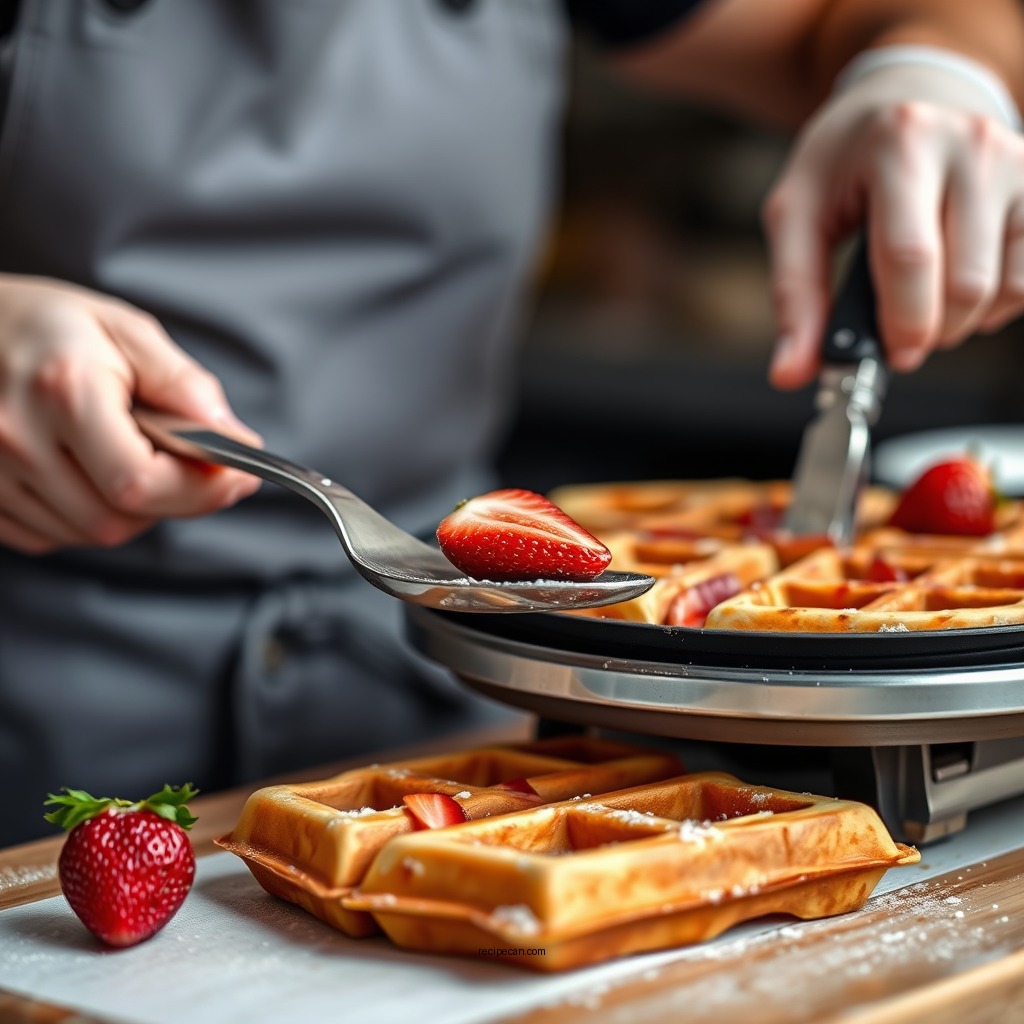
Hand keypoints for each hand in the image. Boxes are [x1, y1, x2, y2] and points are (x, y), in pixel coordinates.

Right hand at [0, 274, 260, 553]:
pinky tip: (91, 472)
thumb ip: (183, 385)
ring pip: (88, 533)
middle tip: (192, 465)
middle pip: (117, 519)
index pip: (140, 480)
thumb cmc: (50, 325)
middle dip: (172, 500)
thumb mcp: (127, 331)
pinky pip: (52, 535)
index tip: (238, 475)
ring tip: (132, 457)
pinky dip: (88, 515)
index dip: (200, 490)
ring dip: (132, 511)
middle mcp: (18, 439)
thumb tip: (232, 438)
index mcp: (62, 391)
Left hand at [763, 52, 1023, 388]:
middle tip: (901, 333)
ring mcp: (1015, 159)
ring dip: (965, 321)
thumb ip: (794, 295)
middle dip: (930, 330)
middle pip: (965, 282)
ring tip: (926, 304)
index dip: (902, 321)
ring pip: (1007, 284)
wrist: (904, 97)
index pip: (909, 256)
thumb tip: (789, 373)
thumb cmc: (845, 161)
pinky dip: (999, 302)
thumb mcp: (796, 214)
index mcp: (900, 144)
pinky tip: (963, 287)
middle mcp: (969, 144)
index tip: (892, 354)